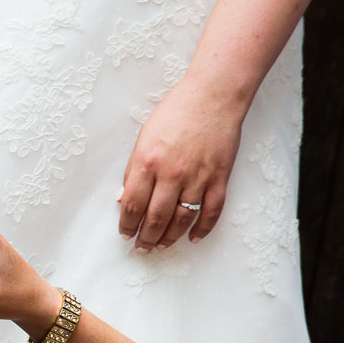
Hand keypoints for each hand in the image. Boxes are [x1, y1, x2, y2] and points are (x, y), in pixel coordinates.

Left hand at [118, 73, 246, 251]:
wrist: (214, 95)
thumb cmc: (176, 113)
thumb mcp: (144, 138)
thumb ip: (133, 170)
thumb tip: (123, 199)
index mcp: (148, 162)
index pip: (132, 205)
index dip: (127, 225)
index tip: (125, 234)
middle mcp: (172, 174)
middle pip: (156, 218)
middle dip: (146, 238)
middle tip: (141, 248)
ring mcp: (198, 177)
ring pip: (182, 220)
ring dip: (169, 238)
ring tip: (161, 246)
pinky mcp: (220, 177)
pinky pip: (211, 212)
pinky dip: (202, 229)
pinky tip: (192, 238)